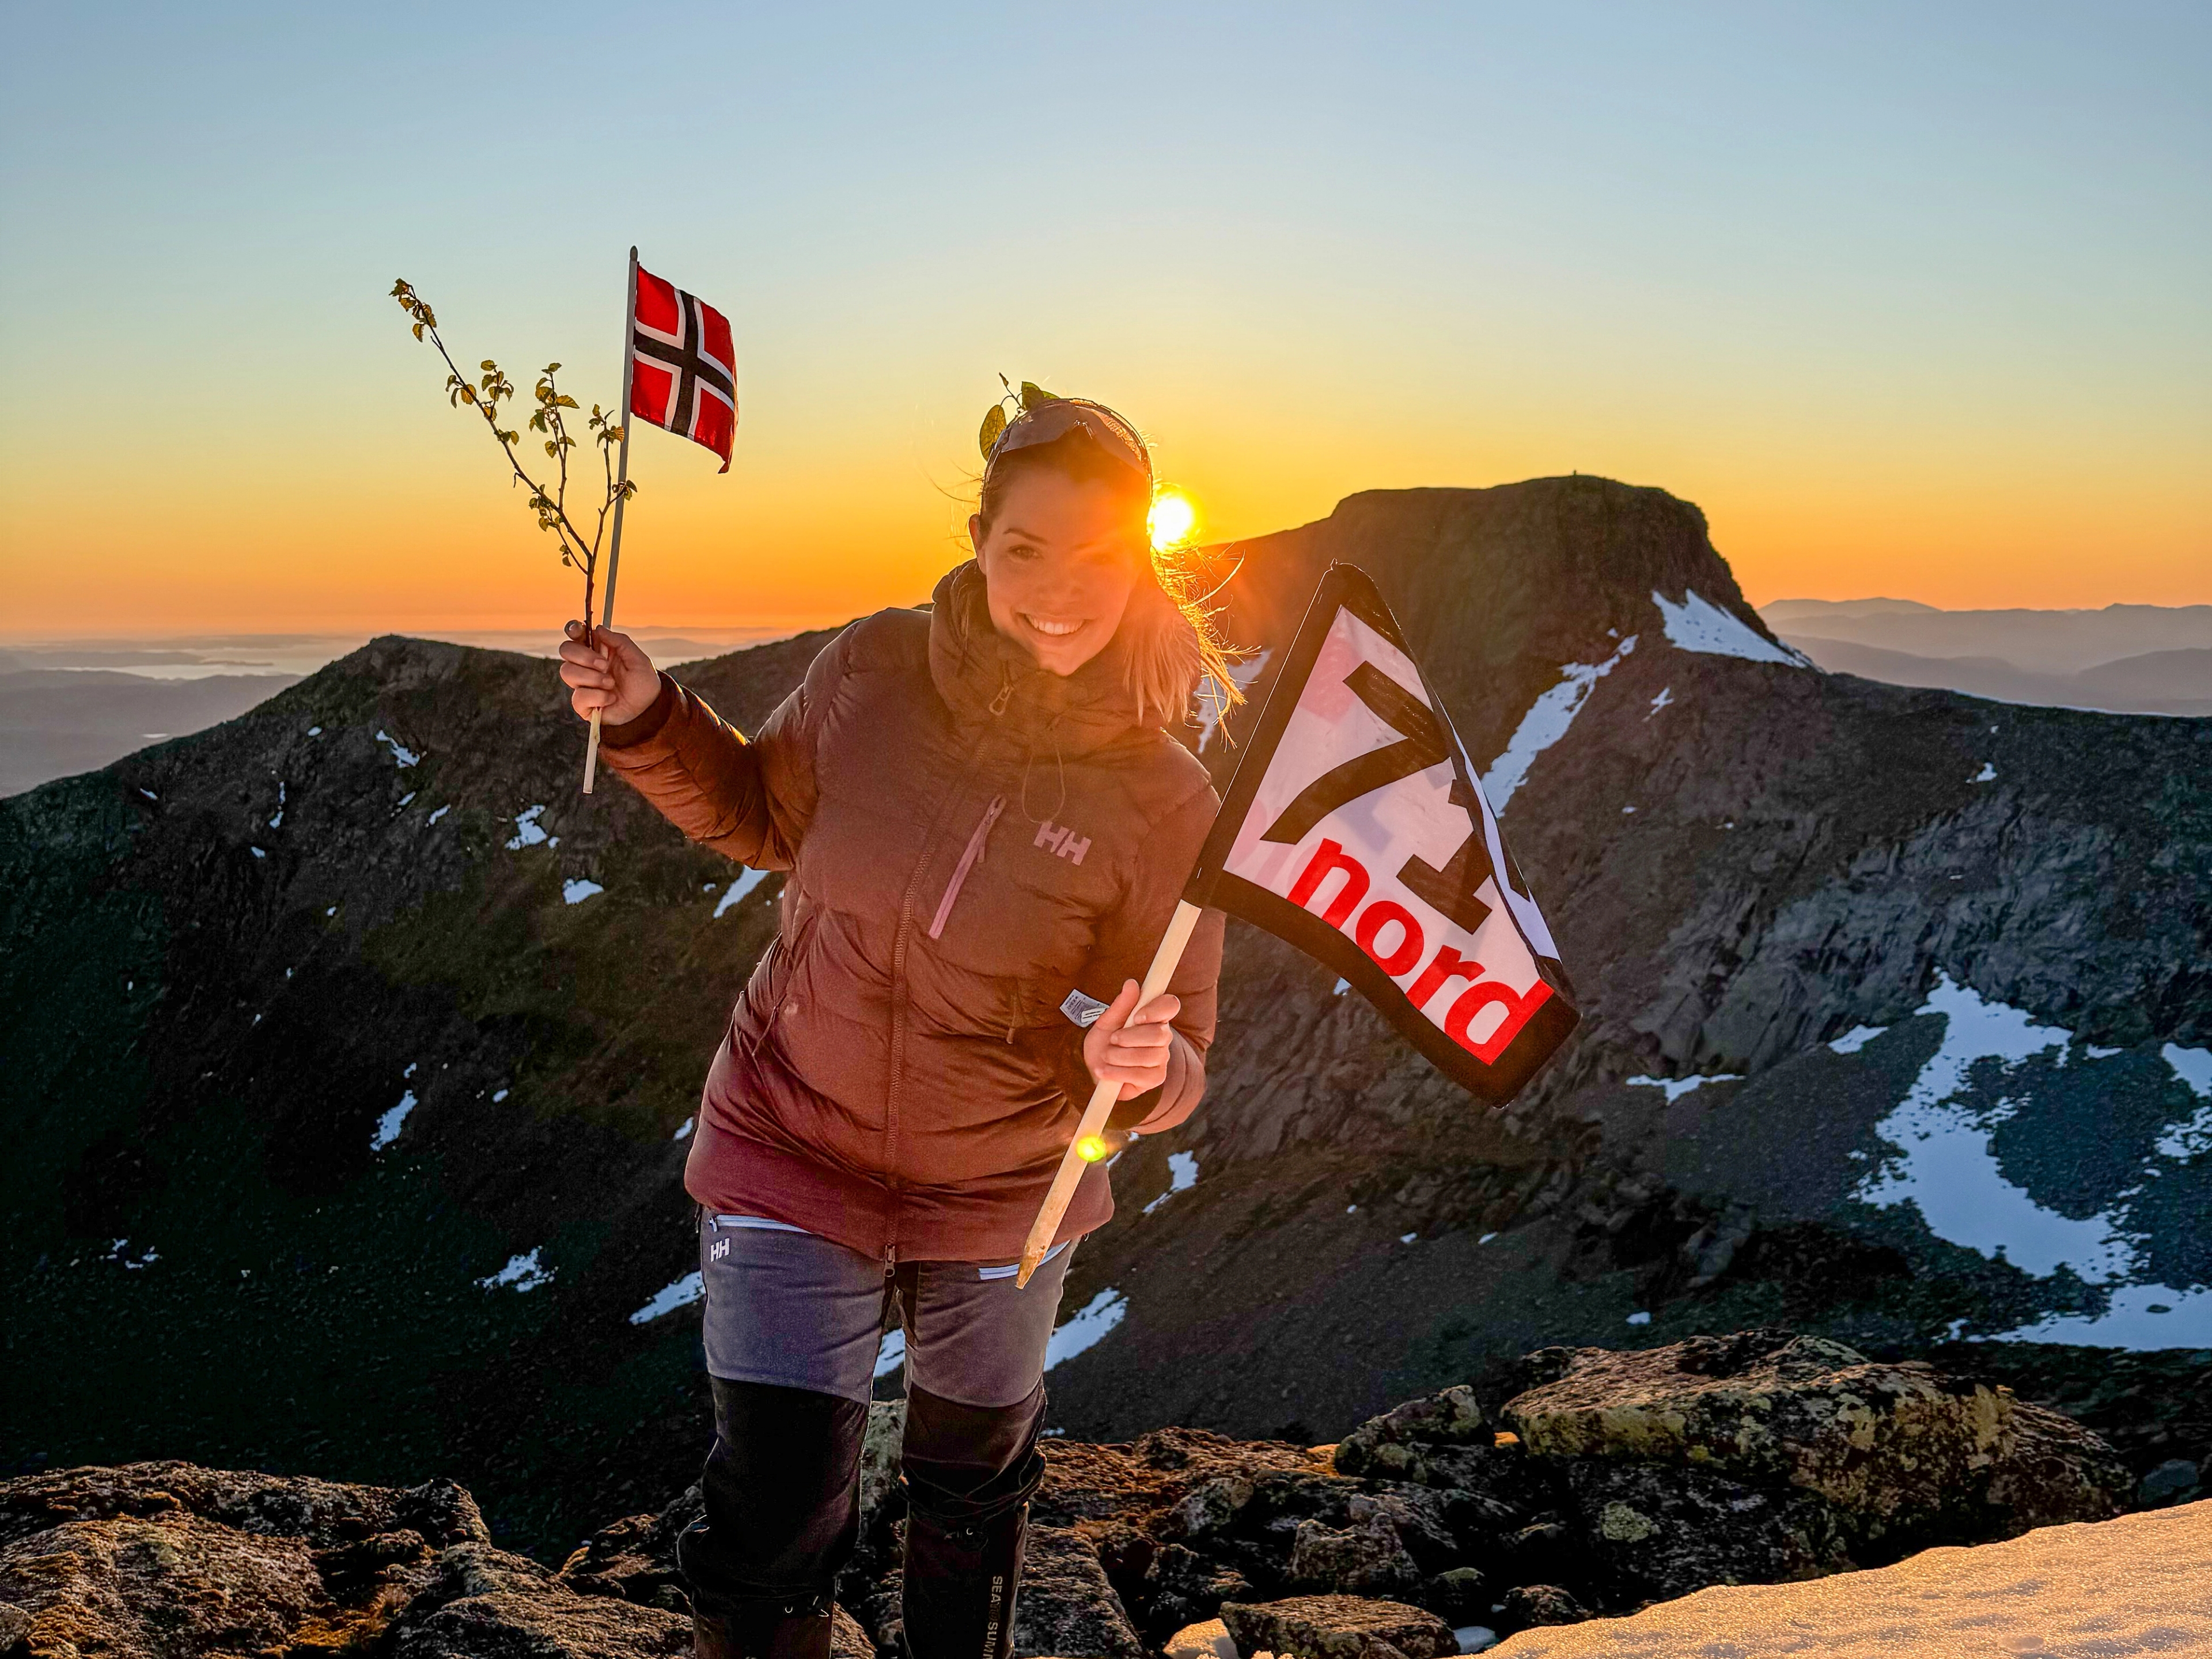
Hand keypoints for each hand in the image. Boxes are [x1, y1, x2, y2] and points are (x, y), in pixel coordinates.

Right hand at [558, 621, 658, 725]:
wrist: (647, 710)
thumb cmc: (642, 684)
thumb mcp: (638, 659)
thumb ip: (620, 641)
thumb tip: (598, 628)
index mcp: (598, 651)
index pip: (577, 635)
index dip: (573, 629)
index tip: (579, 629)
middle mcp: (586, 666)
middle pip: (566, 650)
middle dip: (584, 656)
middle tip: (605, 665)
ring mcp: (582, 684)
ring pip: (567, 672)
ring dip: (592, 677)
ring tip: (611, 684)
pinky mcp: (582, 704)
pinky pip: (578, 696)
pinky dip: (598, 697)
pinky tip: (611, 699)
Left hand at [1083, 980, 1180, 1101]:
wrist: (1093, 1070)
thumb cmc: (1103, 1043)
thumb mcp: (1107, 1022)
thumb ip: (1121, 1005)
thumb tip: (1131, 983)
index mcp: (1154, 1017)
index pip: (1170, 1005)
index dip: (1156, 1010)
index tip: (1136, 1017)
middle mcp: (1163, 1037)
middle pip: (1159, 1034)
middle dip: (1130, 1037)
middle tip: (1112, 1040)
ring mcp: (1161, 1059)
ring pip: (1149, 1055)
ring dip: (1120, 1056)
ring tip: (1105, 1057)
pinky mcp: (1155, 1078)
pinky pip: (1140, 1074)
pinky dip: (1118, 1072)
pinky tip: (1105, 1071)